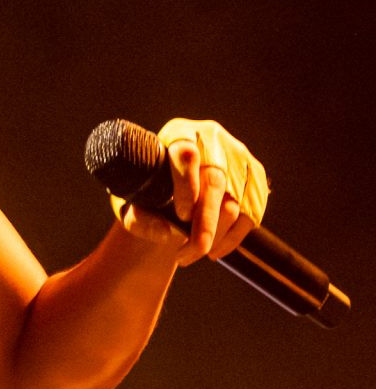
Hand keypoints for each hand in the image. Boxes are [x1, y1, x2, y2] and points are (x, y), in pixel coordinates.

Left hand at [113, 117, 268, 264]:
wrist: (175, 182)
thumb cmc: (150, 191)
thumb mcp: (134, 201)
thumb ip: (141, 218)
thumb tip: (169, 233)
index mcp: (177, 134)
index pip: (185, 154)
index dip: (186, 185)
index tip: (181, 216)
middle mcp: (211, 138)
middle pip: (215, 181)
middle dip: (204, 224)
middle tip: (189, 253)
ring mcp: (237, 155)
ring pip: (235, 201)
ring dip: (215, 236)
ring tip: (192, 254)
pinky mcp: (254, 175)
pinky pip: (251, 212)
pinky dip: (233, 237)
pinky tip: (215, 250)